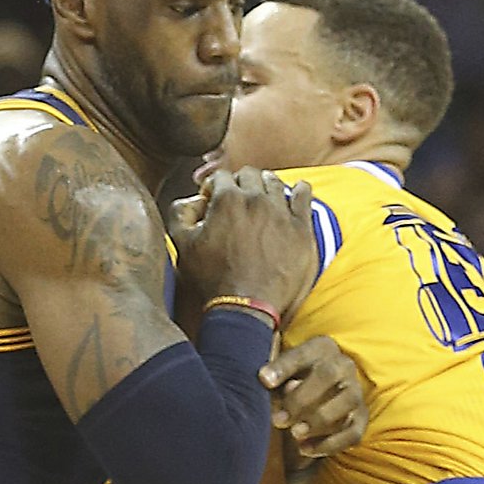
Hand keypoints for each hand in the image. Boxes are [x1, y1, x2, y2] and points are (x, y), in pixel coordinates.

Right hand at [170, 168, 315, 323]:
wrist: (245, 309)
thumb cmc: (213, 281)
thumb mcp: (183, 247)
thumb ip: (180, 215)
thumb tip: (190, 201)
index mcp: (227, 200)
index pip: (221, 177)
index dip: (215, 188)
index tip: (215, 200)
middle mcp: (255, 199)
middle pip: (248, 174)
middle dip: (240, 183)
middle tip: (237, 200)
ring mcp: (280, 212)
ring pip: (274, 182)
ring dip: (265, 185)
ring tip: (262, 199)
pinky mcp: (300, 228)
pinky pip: (303, 196)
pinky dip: (298, 190)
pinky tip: (295, 193)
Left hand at [259, 335, 367, 459]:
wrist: (321, 396)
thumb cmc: (294, 382)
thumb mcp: (282, 374)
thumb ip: (276, 377)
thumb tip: (266, 379)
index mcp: (321, 348)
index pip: (302, 353)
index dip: (283, 367)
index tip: (264, 380)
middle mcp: (344, 366)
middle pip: (328, 376)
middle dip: (301, 400)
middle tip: (279, 420)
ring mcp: (356, 393)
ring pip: (346, 403)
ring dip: (319, 421)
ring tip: (295, 434)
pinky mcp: (361, 419)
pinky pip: (352, 433)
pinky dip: (329, 444)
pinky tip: (304, 449)